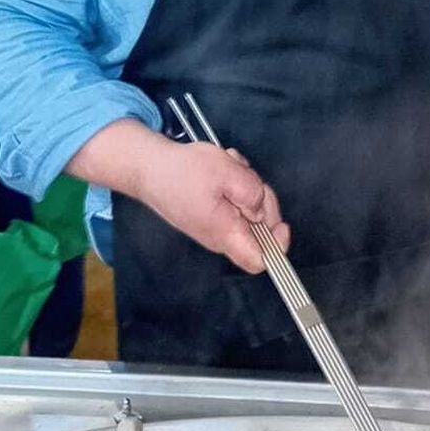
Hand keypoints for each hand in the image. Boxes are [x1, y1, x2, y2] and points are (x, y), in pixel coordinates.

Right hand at [72, 122, 288, 274]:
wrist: (148, 168)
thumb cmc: (182, 171)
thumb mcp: (227, 172)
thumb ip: (253, 193)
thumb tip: (262, 210)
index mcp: (225, 233)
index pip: (260, 261)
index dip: (278, 246)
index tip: (281, 224)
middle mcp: (220, 237)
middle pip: (260, 229)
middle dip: (261, 199)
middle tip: (245, 176)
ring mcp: (215, 226)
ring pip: (248, 212)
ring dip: (246, 187)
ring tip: (228, 168)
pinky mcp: (211, 215)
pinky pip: (234, 204)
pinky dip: (234, 185)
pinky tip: (222, 171)